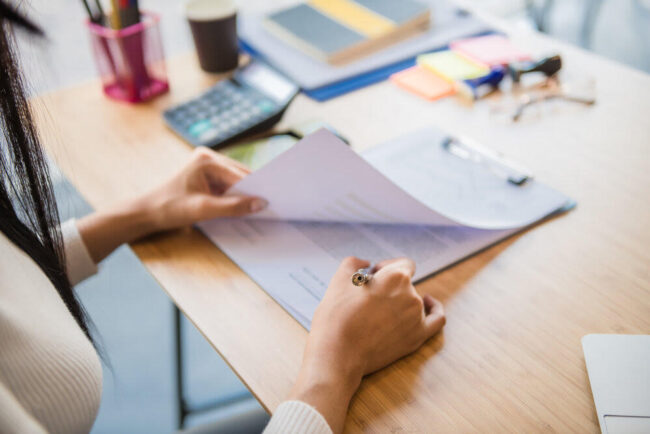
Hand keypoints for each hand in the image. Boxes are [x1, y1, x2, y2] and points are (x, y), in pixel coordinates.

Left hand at [139, 147, 266, 232]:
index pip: (239, 176)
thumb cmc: (169, 208)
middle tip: (271, 206)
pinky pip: (229, 184)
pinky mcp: (207, 175)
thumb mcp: (203, 210)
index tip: (273, 201)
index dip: (255, 189)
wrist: (147, 213)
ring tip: (259, 207)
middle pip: (240, 175)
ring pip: (236, 180)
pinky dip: (236, 195)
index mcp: (206, 159)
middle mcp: (208, 157)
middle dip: (252, 191)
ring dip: (245, 194)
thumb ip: (232, 207)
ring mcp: (208, 165)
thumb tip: (261, 204)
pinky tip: (243, 206)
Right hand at [288, 257, 444, 432]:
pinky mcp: (417, 337)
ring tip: (378, 312)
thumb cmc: (336, 317)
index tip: (374, 275)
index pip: (402, 264)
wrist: (337, 354)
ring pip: (413, 300)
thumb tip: (366, 264)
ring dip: (399, 301)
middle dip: (388, 287)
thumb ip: (354, 263)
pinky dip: (435, 309)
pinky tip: (429, 303)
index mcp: (395, 277)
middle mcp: (411, 295)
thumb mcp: (339, 280)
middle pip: (406, 284)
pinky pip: (437, 319)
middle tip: (367, 299)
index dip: (388, 267)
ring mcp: (416, 317)